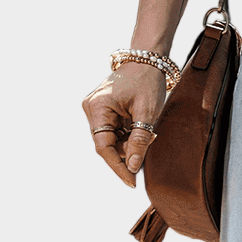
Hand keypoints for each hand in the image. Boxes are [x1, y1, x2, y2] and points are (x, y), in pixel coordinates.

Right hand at [82, 63, 166, 187]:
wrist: (148, 59)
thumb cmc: (148, 81)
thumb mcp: (148, 113)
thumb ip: (139, 141)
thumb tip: (132, 168)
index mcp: (97, 107)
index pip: (103, 147)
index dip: (117, 167)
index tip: (131, 182)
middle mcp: (91, 109)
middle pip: (107, 144)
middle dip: (127, 152)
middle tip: (148, 151)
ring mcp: (96, 109)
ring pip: (112, 139)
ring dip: (130, 143)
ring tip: (149, 134)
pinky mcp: (104, 110)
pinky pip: (115, 131)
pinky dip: (129, 136)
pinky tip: (143, 130)